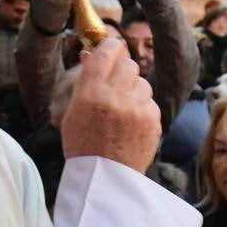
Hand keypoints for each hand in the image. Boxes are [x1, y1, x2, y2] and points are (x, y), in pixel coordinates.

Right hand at [61, 35, 160, 172]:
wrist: (104, 179)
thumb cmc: (83, 144)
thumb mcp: (73, 112)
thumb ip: (84, 81)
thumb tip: (90, 54)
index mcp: (90, 94)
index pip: (106, 52)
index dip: (111, 47)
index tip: (112, 49)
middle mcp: (115, 98)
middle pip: (129, 64)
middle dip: (123, 70)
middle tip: (116, 83)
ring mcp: (137, 110)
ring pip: (143, 83)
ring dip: (134, 91)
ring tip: (123, 110)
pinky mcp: (153, 122)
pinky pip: (151, 103)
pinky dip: (143, 109)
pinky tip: (131, 124)